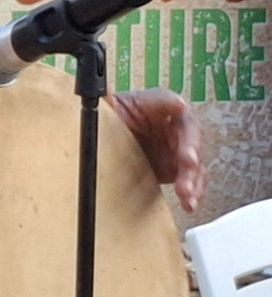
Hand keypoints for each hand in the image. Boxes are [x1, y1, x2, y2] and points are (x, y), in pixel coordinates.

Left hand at [106, 88, 205, 211]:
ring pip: (194, 161)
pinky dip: (192, 192)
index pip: (167, 101)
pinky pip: (190, 180)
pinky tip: (189, 202)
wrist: (108, 140)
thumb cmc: (111, 120)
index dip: (172, 105)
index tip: (179, 106)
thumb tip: (103, 94)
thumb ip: (107, 103)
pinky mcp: (175, 169)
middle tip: (188, 162)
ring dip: (193, 178)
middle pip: (189, 134)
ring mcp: (176, 148)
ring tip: (187, 193)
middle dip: (190, 150)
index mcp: (156, 105)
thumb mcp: (108, 109)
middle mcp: (172, 124)